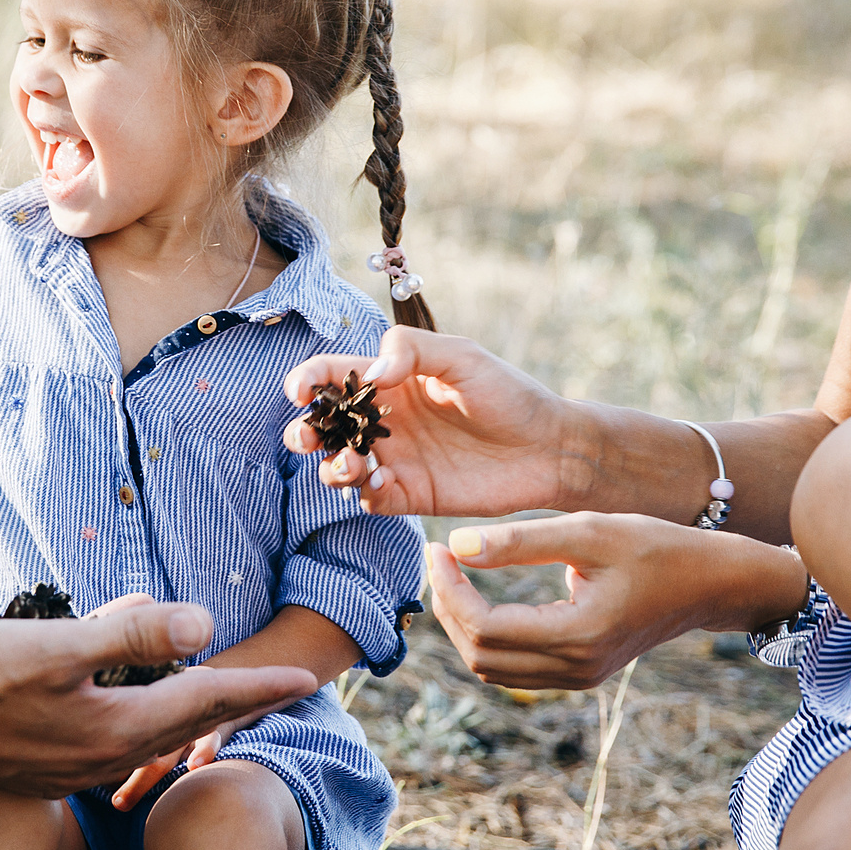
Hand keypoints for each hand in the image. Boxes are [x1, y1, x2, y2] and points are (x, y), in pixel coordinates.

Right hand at [0, 600, 314, 796]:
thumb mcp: (54, 647)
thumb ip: (130, 636)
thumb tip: (204, 627)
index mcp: (110, 731)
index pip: (204, 705)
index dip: (257, 687)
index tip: (307, 679)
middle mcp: (92, 755)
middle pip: (182, 725)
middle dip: (233, 705)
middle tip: (279, 692)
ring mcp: (59, 761)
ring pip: (140, 729)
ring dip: (179, 706)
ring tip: (211, 686)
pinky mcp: (29, 750)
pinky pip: (100, 730)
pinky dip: (128, 708)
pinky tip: (120, 691)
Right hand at [283, 327, 590, 518]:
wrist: (550, 448)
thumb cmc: (509, 394)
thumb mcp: (462, 356)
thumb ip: (413, 351)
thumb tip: (372, 374)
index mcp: (391, 381)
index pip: (333, 375)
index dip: (307, 380)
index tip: (300, 392)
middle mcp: (385, 421)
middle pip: (324, 427)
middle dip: (304, 431)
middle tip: (308, 437)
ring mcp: (396, 460)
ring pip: (339, 466)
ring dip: (331, 466)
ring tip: (352, 463)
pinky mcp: (412, 495)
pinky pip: (372, 498)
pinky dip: (365, 492)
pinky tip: (381, 483)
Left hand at [427, 514, 803, 689]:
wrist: (711, 583)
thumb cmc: (656, 548)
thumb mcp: (588, 530)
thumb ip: (520, 540)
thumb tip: (457, 545)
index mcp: (577, 636)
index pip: (484, 627)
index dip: (450, 589)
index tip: (439, 547)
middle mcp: (575, 668)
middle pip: (480, 655)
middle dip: (449, 608)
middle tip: (441, 558)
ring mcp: (579, 677)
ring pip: (493, 668)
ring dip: (464, 625)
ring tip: (454, 575)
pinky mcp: (580, 672)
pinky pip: (515, 668)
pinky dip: (488, 637)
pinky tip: (481, 597)